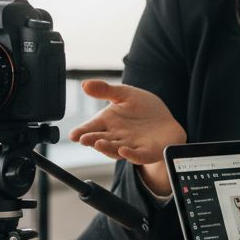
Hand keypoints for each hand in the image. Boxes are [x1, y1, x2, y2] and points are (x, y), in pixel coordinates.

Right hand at [70, 80, 185, 194]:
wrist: (166, 123)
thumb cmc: (143, 109)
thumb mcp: (125, 94)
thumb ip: (105, 90)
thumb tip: (84, 84)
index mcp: (108, 122)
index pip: (91, 128)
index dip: (81, 131)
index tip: (73, 134)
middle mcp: (116, 137)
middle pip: (100, 140)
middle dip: (91, 140)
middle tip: (83, 138)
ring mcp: (130, 146)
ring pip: (115, 149)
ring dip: (106, 147)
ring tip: (98, 143)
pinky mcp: (146, 152)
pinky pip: (137, 156)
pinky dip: (130, 154)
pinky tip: (124, 150)